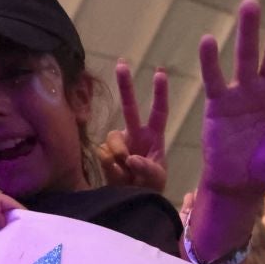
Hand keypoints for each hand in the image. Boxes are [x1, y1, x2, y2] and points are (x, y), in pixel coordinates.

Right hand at [98, 60, 168, 191]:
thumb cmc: (150, 187)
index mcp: (153, 136)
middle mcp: (134, 133)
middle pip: (129, 107)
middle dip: (125, 85)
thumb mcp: (156, 181)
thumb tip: (132, 158)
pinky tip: (119, 179)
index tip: (160, 73)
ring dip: (120, 158)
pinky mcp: (104, 153)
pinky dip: (112, 169)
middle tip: (121, 63)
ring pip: (114, 140)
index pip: (158, 112)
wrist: (131, 200)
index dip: (159, 94)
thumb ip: (147, 169)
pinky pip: (104, 155)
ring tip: (128, 176)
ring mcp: (118, 142)